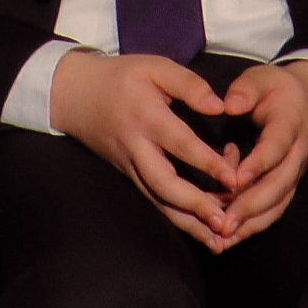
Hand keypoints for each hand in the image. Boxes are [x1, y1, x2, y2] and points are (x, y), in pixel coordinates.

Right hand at [49, 51, 238, 250]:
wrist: (73, 95)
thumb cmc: (120, 77)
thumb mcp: (154, 66)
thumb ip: (188, 84)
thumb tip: (220, 107)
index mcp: (145, 116)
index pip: (179, 143)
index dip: (207, 162)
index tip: (234, 178)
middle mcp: (137, 147)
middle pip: (164, 183)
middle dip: (195, 204)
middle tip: (224, 221)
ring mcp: (130, 165)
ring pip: (158, 200)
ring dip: (187, 222)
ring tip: (217, 241)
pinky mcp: (129, 175)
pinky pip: (153, 200)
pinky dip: (176, 219)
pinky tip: (199, 232)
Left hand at [214, 61, 307, 246]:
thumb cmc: (278, 90)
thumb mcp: (262, 77)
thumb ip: (246, 89)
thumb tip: (228, 104)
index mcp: (290, 125)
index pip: (276, 148)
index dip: (258, 164)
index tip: (235, 179)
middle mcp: (296, 155)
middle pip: (278, 185)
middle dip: (251, 205)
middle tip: (224, 222)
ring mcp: (294, 173)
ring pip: (277, 203)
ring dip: (251, 222)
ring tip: (222, 237)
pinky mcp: (287, 185)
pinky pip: (274, 209)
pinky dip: (253, 224)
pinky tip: (229, 236)